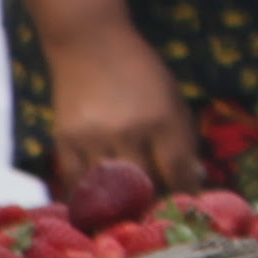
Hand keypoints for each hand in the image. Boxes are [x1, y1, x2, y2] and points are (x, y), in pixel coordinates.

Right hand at [39, 29, 196, 209]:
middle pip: (144, 187)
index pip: (177, 172)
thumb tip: (193, 180)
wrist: (89, 43)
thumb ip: (184, 139)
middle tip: (161, 215)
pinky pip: (77, 181)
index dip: (186, 194)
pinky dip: (89, 196)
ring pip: (109, 190)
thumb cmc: (141, 71)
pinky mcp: (64, 140)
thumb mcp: (174, 98)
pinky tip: (99, 205)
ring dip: (122, 206)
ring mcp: (92, 138)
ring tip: (133, 214)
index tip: (189, 206)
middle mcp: (126, 132)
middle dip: (155, 204)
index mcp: (161, 120)